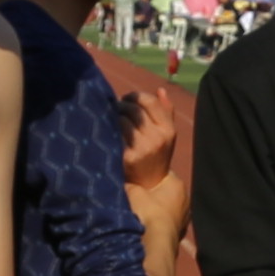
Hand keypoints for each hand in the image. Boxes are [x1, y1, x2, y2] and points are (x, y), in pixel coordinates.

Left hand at [114, 72, 188, 193]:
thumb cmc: (156, 155)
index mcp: (168, 130)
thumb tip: (160, 89)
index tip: (126, 99)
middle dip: (120, 105)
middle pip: (133, 108)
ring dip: (112, 116)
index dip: (135, 96)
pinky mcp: (126, 157)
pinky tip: (106, 131)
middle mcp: (157, 138)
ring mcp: (142, 148)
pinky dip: (107, 128)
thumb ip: (165, 112)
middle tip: (114, 110)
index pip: (150, 101)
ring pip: (121, 119)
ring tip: (109, 120)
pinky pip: (113, 133)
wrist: (149, 185)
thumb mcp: (166, 135)